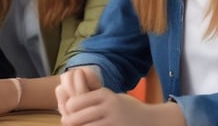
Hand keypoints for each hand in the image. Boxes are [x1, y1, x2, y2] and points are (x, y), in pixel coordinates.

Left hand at [56, 68, 184, 125]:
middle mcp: (109, 106)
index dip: (69, 107)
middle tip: (65, 122)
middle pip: (78, 116)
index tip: (67, 110)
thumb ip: (95, 98)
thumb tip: (68, 101)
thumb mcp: (112, 97)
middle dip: (70, 121)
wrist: (152, 120)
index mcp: (105, 94)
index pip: (77, 101)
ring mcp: (114, 120)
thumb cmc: (128, 108)